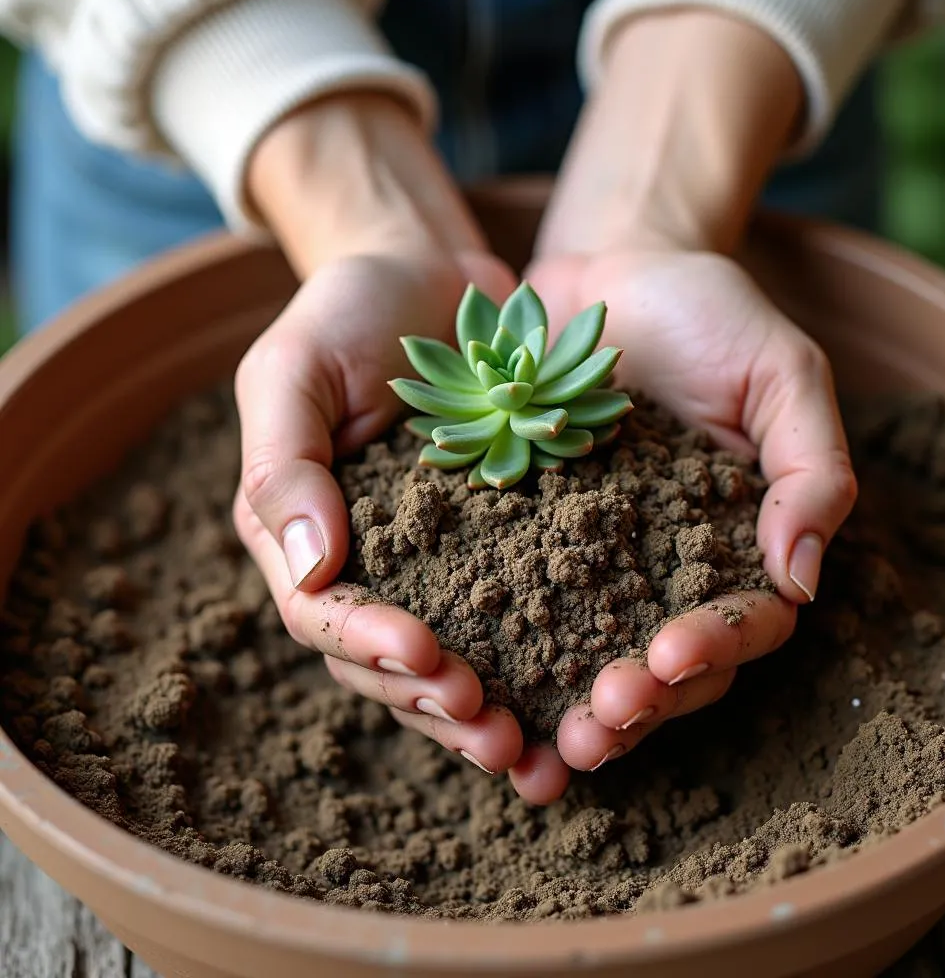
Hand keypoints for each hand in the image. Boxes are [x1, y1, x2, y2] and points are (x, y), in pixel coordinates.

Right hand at [232, 93, 537, 783]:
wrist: (432, 279)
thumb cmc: (350, 312)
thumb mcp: (294, 368)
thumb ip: (283, 464)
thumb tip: (307, 567)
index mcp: (304, 533)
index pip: (322, 613)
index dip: (368, 644)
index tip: (424, 654)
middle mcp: (367, 565)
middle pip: (386, 665)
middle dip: (436, 703)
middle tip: (495, 735)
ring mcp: (436, 564)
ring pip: (447, 665)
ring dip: (485, 713)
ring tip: (535, 750)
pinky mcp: (501, 550)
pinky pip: (513, 621)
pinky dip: (537, 668)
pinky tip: (576, 703)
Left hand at [515, 9, 854, 772]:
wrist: (607, 267)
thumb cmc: (708, 312)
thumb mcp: (780, 373)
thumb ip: (809, 467)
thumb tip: (802, 580)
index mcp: (736, 544)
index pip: (741, 623)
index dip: (713, 651)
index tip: (669, 656)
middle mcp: (665, 568)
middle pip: (664, 668)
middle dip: (635, 707)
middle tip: (593, 730)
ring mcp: (593, 560)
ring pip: (588, 657)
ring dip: (566, 708)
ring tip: (536, 742)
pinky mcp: (527, 540)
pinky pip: (518, 607)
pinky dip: (503, 655)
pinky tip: (473, 690)